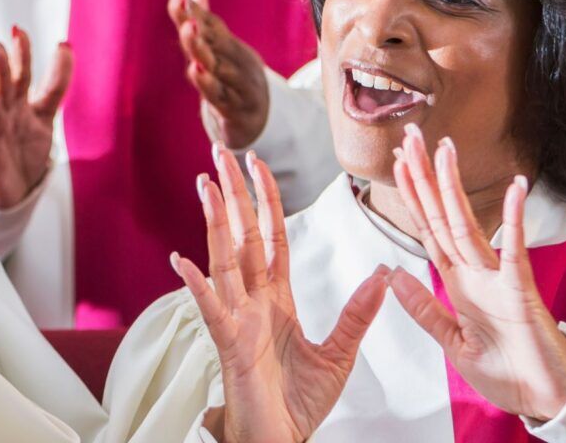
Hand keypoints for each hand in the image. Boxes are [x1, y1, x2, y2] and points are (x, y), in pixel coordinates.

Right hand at [0, 27, 72, 208]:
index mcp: (17, 102)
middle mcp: (3, 114)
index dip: (21, 54)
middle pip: (2, 86)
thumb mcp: (44, 113)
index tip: (18, 30)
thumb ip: (55, 82)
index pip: (20, 74)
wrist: (10, 188)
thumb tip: (65, 44)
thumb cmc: (21, 146)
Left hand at [170, 0, 271, 149]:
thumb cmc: (235, 78)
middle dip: (197, 21)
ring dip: (202, 47)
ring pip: (217, 65)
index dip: (194, 7)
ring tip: (188, 29)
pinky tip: (195, 70)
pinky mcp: (235, 108)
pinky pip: (219, 95)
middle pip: (214, 39)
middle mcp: (235, 61)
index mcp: (229, 46)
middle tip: (182, 2)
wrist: (262, 120)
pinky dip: (208, 83)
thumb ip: (205, 18)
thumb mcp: (222, 49)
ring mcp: (238, 84)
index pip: (210, 22)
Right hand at [173, 147, 387, 442]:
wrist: (281, 441)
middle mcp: (252, 302)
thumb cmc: (300, 403)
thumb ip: (357, 313)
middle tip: (221, 151)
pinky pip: (211, 310)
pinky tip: (181, 260)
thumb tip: (384, 273)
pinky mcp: (228, 344)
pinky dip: (195, 286)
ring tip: (205, 184)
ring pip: (223, 260)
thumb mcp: (340, 353)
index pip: (270, 239)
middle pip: (241, 236)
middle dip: (234, 194)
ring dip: (214, 222)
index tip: (258, 164)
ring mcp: (236, 320)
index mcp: (276, 300)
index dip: (265, 200)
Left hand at [385, 124, 565, 421]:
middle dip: (424, 176)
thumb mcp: (452, 342)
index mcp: (458, 281)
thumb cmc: (505, 369)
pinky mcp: (521, 289)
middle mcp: (475, 271)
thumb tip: (392, 275)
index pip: (428, 228)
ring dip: (453, 186)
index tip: (397, 160)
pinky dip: (514, 219)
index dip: (412, 195)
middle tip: (411, 135)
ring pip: (468, 223)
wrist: (543, 396)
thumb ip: (425, 310)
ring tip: (444, 149)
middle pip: (442, 215)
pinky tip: (517, 187)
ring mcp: (497, 276)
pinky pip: (515, 250)